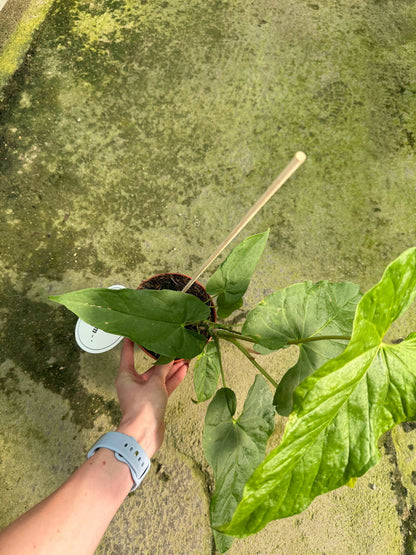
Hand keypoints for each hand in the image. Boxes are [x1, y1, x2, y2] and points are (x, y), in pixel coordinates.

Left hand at [115, 338, 188, 457]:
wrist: (144, 434)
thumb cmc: (142, 408)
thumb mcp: (154, 382)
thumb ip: (163, 368)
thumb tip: (169, 356)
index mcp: (126, 376)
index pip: (128, 354)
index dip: (132, 343)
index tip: (134, 332)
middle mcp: (134, 383)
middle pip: (149, 366)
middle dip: (162, 358)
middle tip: (172, 346)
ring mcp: (145, 393)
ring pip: (159, 376)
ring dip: (171, 368)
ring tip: (183, 357)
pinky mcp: (155, 401)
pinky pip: (165, 386)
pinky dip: (173, 379)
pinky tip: (183, 370)